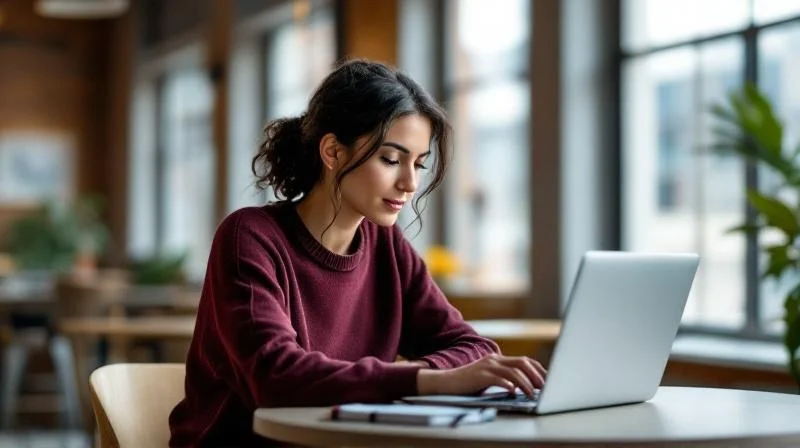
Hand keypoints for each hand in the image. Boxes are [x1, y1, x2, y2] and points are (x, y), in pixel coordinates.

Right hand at [417, 354, 545, 397]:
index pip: (524, 360)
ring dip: (526, 384)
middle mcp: (494, 359)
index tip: (547, 380)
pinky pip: (498, 379)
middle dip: (536, 375)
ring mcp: (487, 366)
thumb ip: (502, 376)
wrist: (446, 382)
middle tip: (544, 387)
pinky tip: (513, 392)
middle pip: (522, 362)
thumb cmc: (468, 383)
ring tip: (531, 394)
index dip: (538, 369)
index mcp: (498, 359)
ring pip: (514, 371)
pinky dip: (508, 385)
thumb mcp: (487, 376)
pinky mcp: (480, 375)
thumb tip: (521, 386)